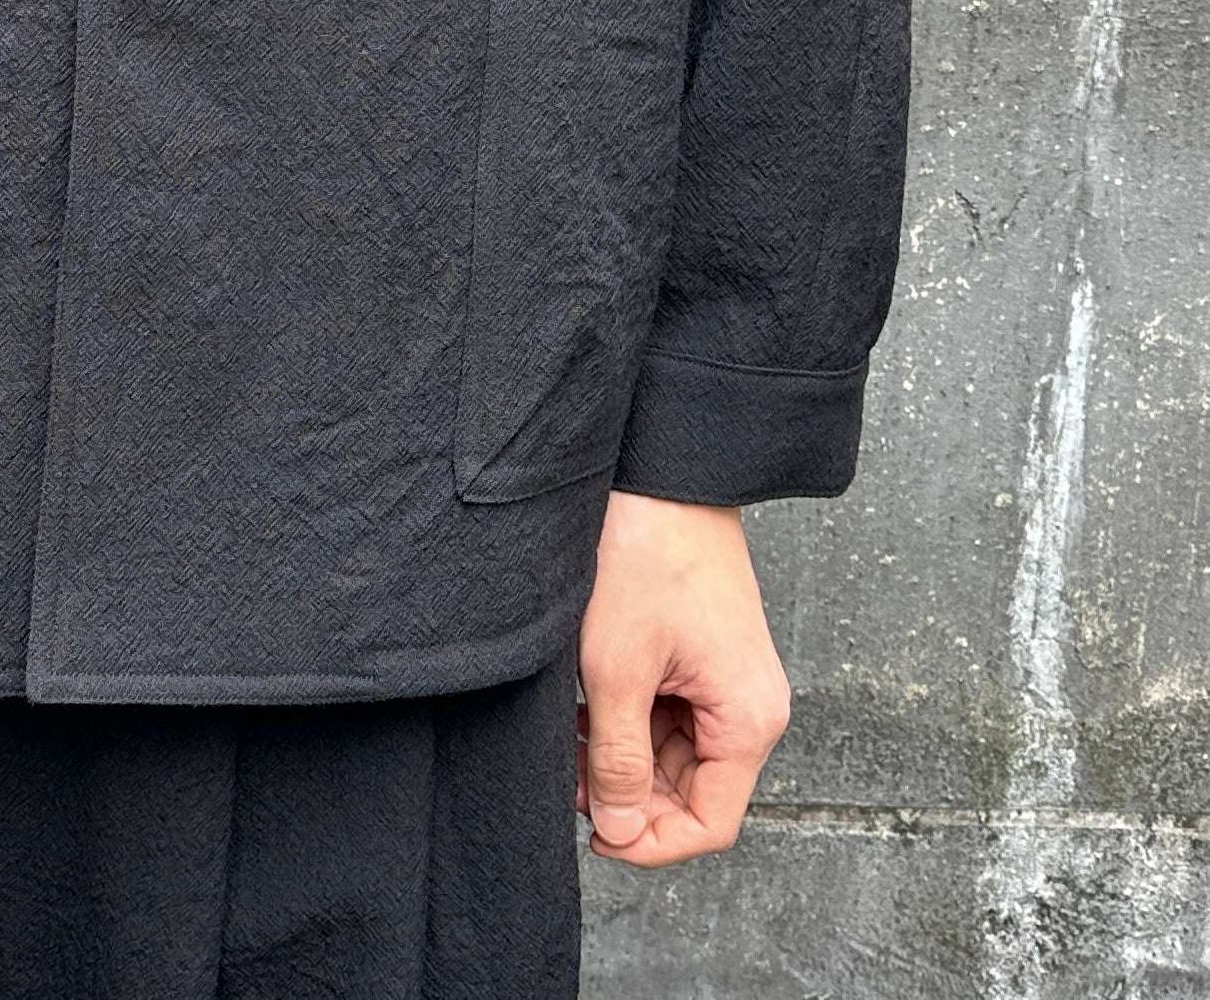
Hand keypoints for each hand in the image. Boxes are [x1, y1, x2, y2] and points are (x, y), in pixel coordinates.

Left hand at [575, 490, 790, 865]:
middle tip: (568, 774)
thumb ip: (617, 760)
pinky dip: (626, 721)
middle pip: (690, 792)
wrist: (659, 473)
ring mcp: (726, 681)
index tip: (596, 833)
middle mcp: (749, 706)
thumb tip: (620, 829)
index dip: (651, 841)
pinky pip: (667, 717)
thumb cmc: (647, 554)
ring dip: (621, 756)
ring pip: (672, 756)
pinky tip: (586, 704)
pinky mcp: (701, 658)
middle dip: (628, 794)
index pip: (710, 824)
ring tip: (570, 733)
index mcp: (748, 719)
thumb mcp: (617, 669)